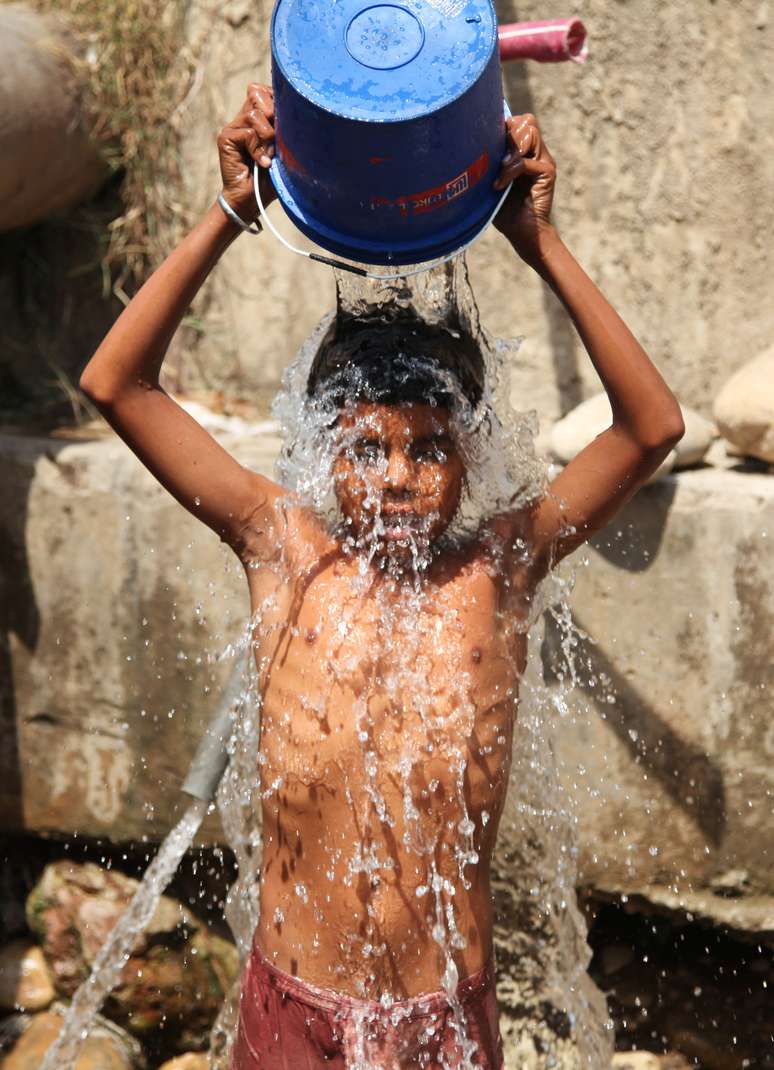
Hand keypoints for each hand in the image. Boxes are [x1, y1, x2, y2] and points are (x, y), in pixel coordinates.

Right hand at [217, 83, 276, 223]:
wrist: (252, 201)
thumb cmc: (272, 178)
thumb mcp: (285, 151)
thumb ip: (287, 130)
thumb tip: (300, 111)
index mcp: (258, 117)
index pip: (264, 90)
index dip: (276, 100)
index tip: (286, 122)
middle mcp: (244, 118)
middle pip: (257, 93)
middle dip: (273, 114)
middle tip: (277, 140)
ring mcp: (234, 126)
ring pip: (255, 113)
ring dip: (268, 135)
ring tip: (270, 155)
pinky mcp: (226, 137)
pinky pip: (248, 132)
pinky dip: (258, 149)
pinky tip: (262, 163)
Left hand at [493, 114, 556, 260]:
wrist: (522, 233)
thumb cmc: (503, 210)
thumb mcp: (489, 181)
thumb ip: (487, 161)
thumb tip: (467, 144)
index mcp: (523, 150)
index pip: (517, 122)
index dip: (501, 127)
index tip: (485, 143)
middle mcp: (536, 152)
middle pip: (526, 121)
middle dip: (507, 135)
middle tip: (495, 158)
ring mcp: (543, 160)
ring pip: (529, 132)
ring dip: (510, 150)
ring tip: (499, 170)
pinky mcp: (548, 171)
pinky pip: (525, 161)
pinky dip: (509, 171)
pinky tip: (499, 185)